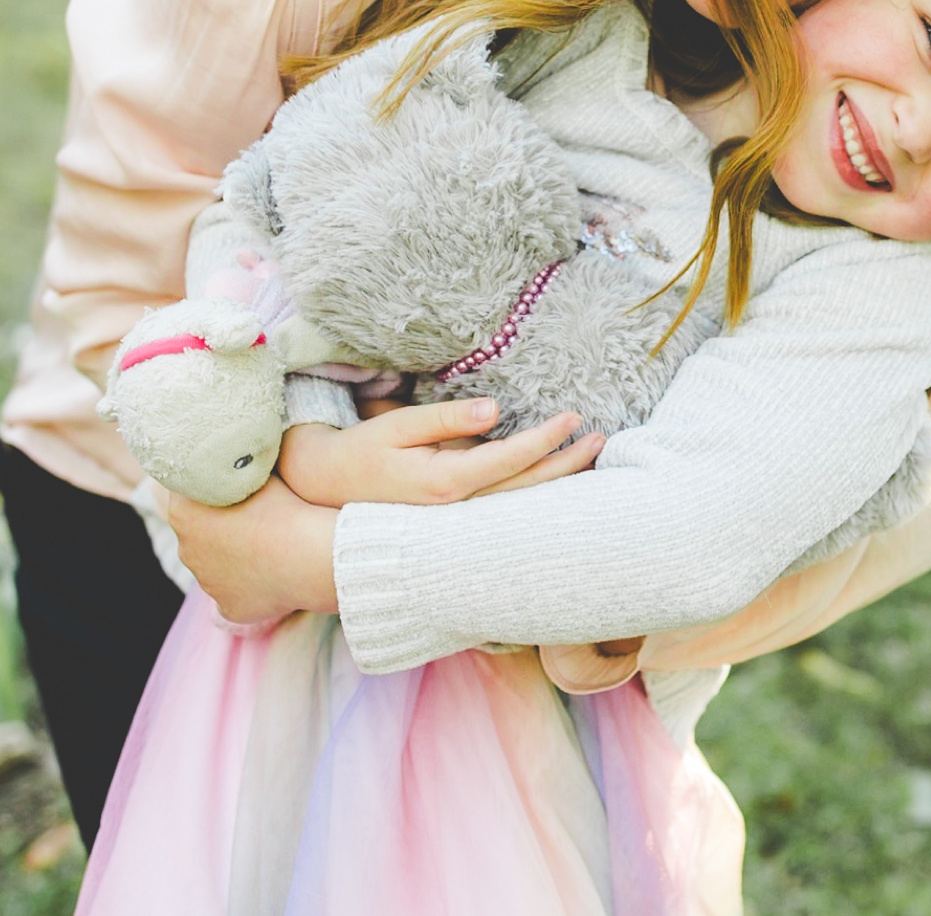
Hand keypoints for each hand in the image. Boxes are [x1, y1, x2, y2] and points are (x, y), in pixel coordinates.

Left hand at [168, 475, 338, 622]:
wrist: (310, 554)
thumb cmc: (284, 505)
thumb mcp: (255, 470)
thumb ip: (233, 469)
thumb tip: (232, 458)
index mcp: (183, 513)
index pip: (187, 493)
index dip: (211, 486)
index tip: (233, 483)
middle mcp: (186, 550)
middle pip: (200, 531)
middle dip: (221, 522)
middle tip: (255, 511)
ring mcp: (206, 583)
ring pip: (218, 562)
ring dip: (236, 552)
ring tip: (269, 540)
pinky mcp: (228, 607)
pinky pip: (237, 591)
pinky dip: (251, 581)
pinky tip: (274, 568)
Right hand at [279, 397, 604, 507]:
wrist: (329, 495)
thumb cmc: (364, 452)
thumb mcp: (398, 426)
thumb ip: (447, 419)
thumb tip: (494, 408)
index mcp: (445, 484)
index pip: (510, 461)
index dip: (546, 440)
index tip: (574, 417)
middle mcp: (458, 510)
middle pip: (527, 491)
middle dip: (567, 466)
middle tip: (601, 439)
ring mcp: (459, 521)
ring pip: (521, 506)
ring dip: (558, 484)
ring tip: (592, 460)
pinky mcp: (458, 522)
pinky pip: (508, 511)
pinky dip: (537, 497)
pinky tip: (559, 482)